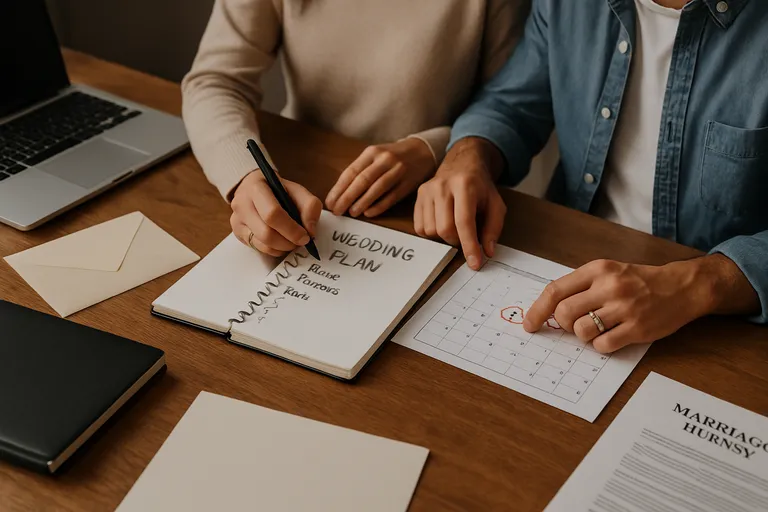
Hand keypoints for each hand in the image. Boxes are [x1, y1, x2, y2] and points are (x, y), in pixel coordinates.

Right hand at [230, 171, 321, 256]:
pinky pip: (258, 248)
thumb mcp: (297, 190)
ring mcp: (237, 219)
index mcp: (256, 188)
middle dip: (288, 242)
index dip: (291, 229)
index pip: (272, 214)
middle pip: (266, 233)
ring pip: (262, 244)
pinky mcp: (237, 232)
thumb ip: (310, 206)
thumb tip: (310, 231)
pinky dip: (274, 250)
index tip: (305, 236)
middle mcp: (241, 204)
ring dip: (282, 247)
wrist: (254, 188)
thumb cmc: (277, 190)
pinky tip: (281, 242)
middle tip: (301, 241)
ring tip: (292, 241)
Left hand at [325, 138, 435, 217]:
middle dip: (347, 198)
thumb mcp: (375, 155)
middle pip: (362, 181)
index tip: (330, 202)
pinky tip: (369, 213)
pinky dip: (379, 206)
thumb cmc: (392, 156)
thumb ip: (360, 169)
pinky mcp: (408, 183)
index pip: (351, 172)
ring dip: (362, 202)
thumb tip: (341, 191)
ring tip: (351, 213)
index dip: (339, 188)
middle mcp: (384, 160)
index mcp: (372, 152)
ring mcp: (398, 171)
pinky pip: (391, 197)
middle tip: (337, 211)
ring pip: (376, 189)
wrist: (422, 151)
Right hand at [414, 137, 505, 269]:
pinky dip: (432, 233)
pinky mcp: (418, 196)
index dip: (469, 246)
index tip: (474, 263)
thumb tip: (487, 252)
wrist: (462, 163)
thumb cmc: (480, 187)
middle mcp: (442, 186)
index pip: (464, 222)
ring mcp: (427, 190)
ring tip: (454, 227)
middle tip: (465, 237)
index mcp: (465, 185)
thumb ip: (493, 228)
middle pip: (444, 229)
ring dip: (444, 237)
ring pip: (430, 231)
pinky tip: (442, 223)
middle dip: (456, 241)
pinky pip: (420, 227)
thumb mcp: (496, 204)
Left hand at [522, 255, 759, 352]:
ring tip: (598, 328)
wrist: (682, 287)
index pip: (556, 290)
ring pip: (582, 331)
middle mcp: (610, 287)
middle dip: (564, 324)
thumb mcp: (608, 271)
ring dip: (583, 335)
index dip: (538, 310)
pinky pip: (603, 345)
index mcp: (598, 269)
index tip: (530, 324)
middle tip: (576, 323)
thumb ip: (580, 286)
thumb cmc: (639, 281)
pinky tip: (611, 336)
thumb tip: (549, 311)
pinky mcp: (637, 329)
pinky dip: (601, 345)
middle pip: (565, 314)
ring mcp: (624, 308)